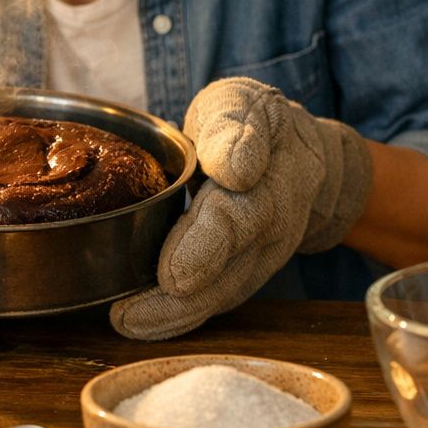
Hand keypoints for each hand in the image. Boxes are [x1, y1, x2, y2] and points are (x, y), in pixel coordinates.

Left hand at [110, 77, 373, 339]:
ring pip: (223, 292)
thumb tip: (233, 166)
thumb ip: (235, 126)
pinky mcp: (245, 272)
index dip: (207, 243)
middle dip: (181, 296)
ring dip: (175, 314)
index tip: (174, 273)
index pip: (240, 213)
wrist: (300, 157)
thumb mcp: (242, 103)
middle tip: (134, 313)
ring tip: (127, 323)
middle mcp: (273, 222)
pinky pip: (215, 299)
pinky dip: (178, 317)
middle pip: (231, 265)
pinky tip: (139, 324)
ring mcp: (263, 254)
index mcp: (273, 172)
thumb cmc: (253, 124)